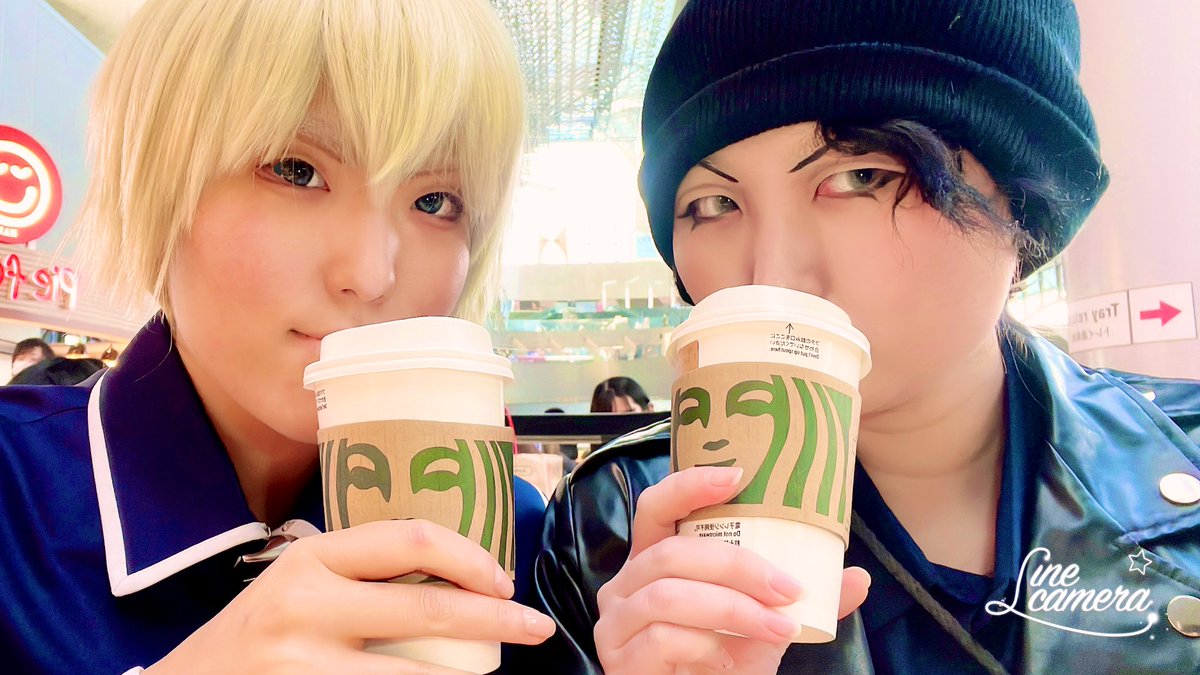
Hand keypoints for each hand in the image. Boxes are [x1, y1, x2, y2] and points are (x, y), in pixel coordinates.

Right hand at [147, 519, 554, 673]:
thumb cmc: (254, 633)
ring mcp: (303, 666)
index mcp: (310, 560)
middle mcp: (306, 607)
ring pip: (416, 674)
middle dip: (498, 619)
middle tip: (536, 627)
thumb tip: (454, 572)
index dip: (471, 557)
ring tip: (490, 670)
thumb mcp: (297, 583)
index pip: (411, 540)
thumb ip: (358, 573)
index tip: (504, 580)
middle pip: (429, 608)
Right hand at [594, 466, 869, 673]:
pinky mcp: (618, 658)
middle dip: (737, 565)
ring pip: (667, 595)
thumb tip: (858, 578)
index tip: (739, 475)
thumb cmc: (722, 662)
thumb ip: (804, 601)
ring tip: (777, 626)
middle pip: (672, 552)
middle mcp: (626, 583)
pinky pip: (661, 638)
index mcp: (655, 559)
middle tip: (788, 587)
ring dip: (732, 608)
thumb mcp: (765, 624)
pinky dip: (706, 646)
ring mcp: (617, 621)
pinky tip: (730, 659)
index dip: (689, 485)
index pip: (656, 506)